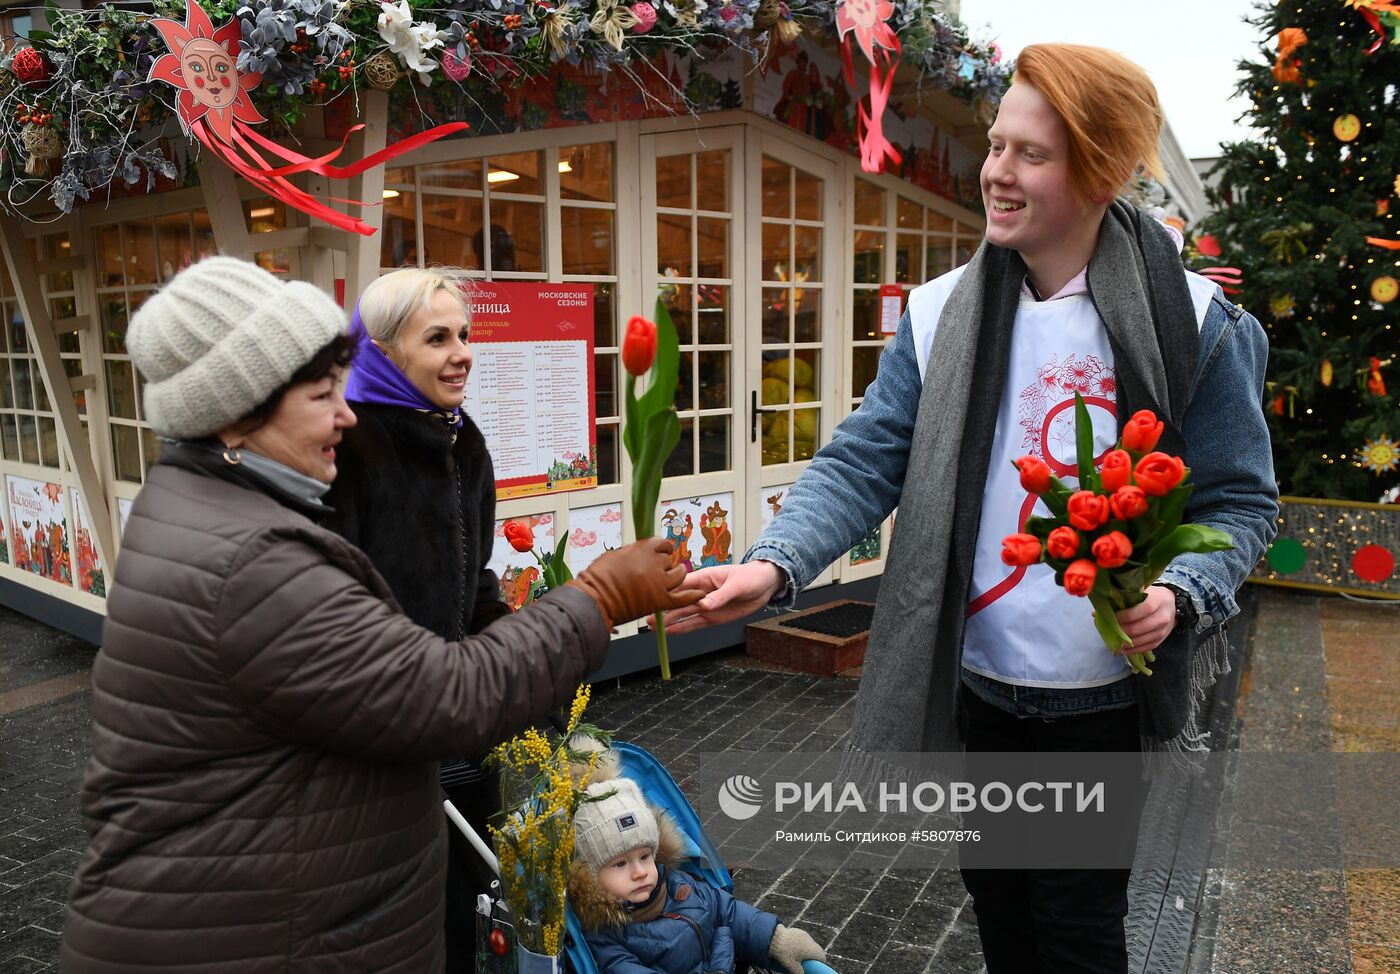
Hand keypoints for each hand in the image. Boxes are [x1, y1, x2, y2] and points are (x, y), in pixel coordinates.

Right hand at [566, 538, 702, 628]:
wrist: (593, 600)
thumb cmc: (596, 579)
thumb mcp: (614, 556)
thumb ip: (631, 553)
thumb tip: (638, 553)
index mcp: (642, 548)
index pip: (662, 543)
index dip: (663, 548)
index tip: (662, 552)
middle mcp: (654, 563)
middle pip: (670, 559)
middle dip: (667, 564)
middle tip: (660, 570)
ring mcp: (659, 582)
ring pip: (680, 575)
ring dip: (678, 575)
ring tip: (675, 577)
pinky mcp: (660, 601)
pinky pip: (683, 597)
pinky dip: (693, 596)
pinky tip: (700, 594)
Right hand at [662, 560, 783, 633]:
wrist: (764, 586)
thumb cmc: (750, 578)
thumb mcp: (737, 585)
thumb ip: (720, 596)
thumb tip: (705, 605)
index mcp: (704, 578)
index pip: (681, 584)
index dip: (667, 590)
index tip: (654, 598)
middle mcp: (701, 593)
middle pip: (678, 601)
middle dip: (663, 609)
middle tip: (648, 617)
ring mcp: (705, 606)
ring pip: (683, 614)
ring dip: (669, 621)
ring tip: (653, 628)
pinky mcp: (712, 617)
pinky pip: (695, 624)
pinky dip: (682, 628)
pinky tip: (670, 633)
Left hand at [768, 923, 826, 973]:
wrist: (773, 938)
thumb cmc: (784, 953)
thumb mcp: (792, 967)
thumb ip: (800, 973)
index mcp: (811, 949)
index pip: (822, 957)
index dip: (820, 963)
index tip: (814, 967)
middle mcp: (810, 940)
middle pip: (816, 949)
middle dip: (812, 957)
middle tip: (805, 963)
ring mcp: (803, 934)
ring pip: (809, 944)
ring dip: (806, 950)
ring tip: (797, 956)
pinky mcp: (797, 931)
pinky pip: (802, 939)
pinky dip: (800, 944)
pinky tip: (791, 949)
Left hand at [1113, 585, 1176, 656]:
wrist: (1171, 604)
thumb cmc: (1151, 596)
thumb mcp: (1140, 591)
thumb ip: (1121, 599)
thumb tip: (1096, 612)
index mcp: (1156, 601)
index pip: (1136, 612)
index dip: (1120, 617)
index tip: (1109, 618)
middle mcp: (1161, 617)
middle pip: (1136, 628)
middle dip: (1119, 631)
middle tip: (1107, 630)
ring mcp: (1162, 631)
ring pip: (1139, 641)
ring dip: (1122, 643)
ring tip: (1110, 641)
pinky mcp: (1160, 641)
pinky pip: (1143, 648)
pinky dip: (1130, 650)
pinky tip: (1120, 649)